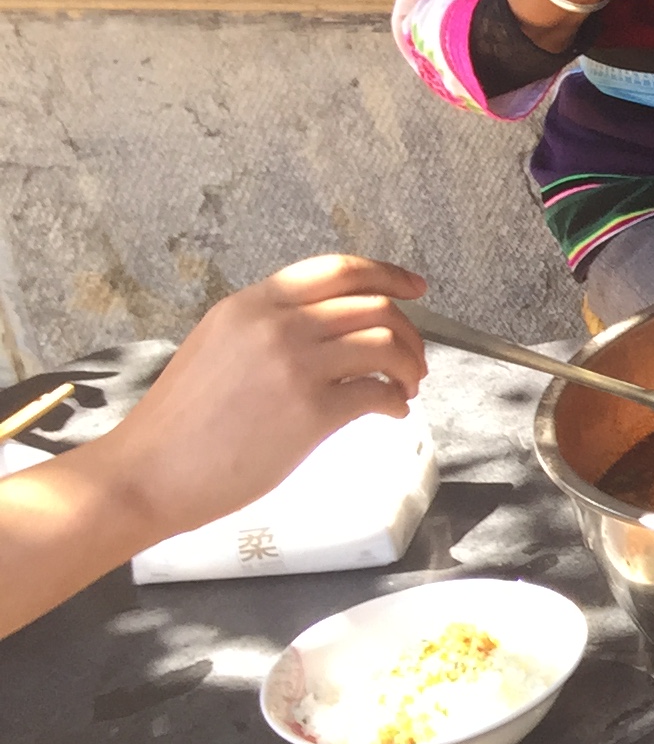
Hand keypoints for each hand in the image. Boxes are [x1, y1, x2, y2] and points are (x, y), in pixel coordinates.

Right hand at [93, 257, 427, 539]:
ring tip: (404, 389)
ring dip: (408, 365)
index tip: (416, 288)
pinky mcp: (310, 412)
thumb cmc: (182, 422)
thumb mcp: (217, 347)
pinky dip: (396, 402)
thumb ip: (267, 329)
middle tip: (413, 361)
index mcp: (251, 305)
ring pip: (385, 343)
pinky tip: (391, 413)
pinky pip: (378, 392)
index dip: (387, 276)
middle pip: (373, 306)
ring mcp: (294, 366)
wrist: (147, 472)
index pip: (337, 271)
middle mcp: (276, 326)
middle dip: (408, 333)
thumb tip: (328, 329)